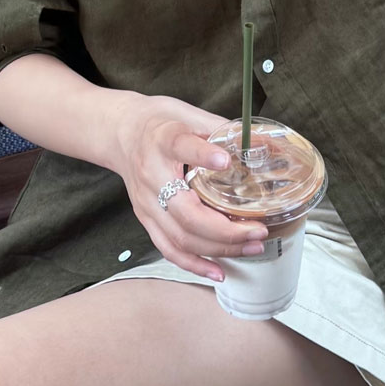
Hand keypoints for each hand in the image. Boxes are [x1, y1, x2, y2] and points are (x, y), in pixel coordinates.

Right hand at [113, 94, 269, 279]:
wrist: (120, 133)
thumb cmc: (158, 123)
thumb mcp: (189, 113)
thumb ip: (223, 129)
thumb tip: (264, 143)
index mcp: (163, 141)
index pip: (182, 147)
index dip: (204, 155)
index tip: (226, 161)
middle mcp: (152, 177)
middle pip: (187, 213)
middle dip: (227, 230)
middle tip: (258, 229)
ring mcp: (147, 204)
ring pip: (181, 238)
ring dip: (220, 249)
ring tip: (252, 246)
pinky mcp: (146, 219)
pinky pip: (169, 249)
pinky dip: (195, 264)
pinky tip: (219, 272)